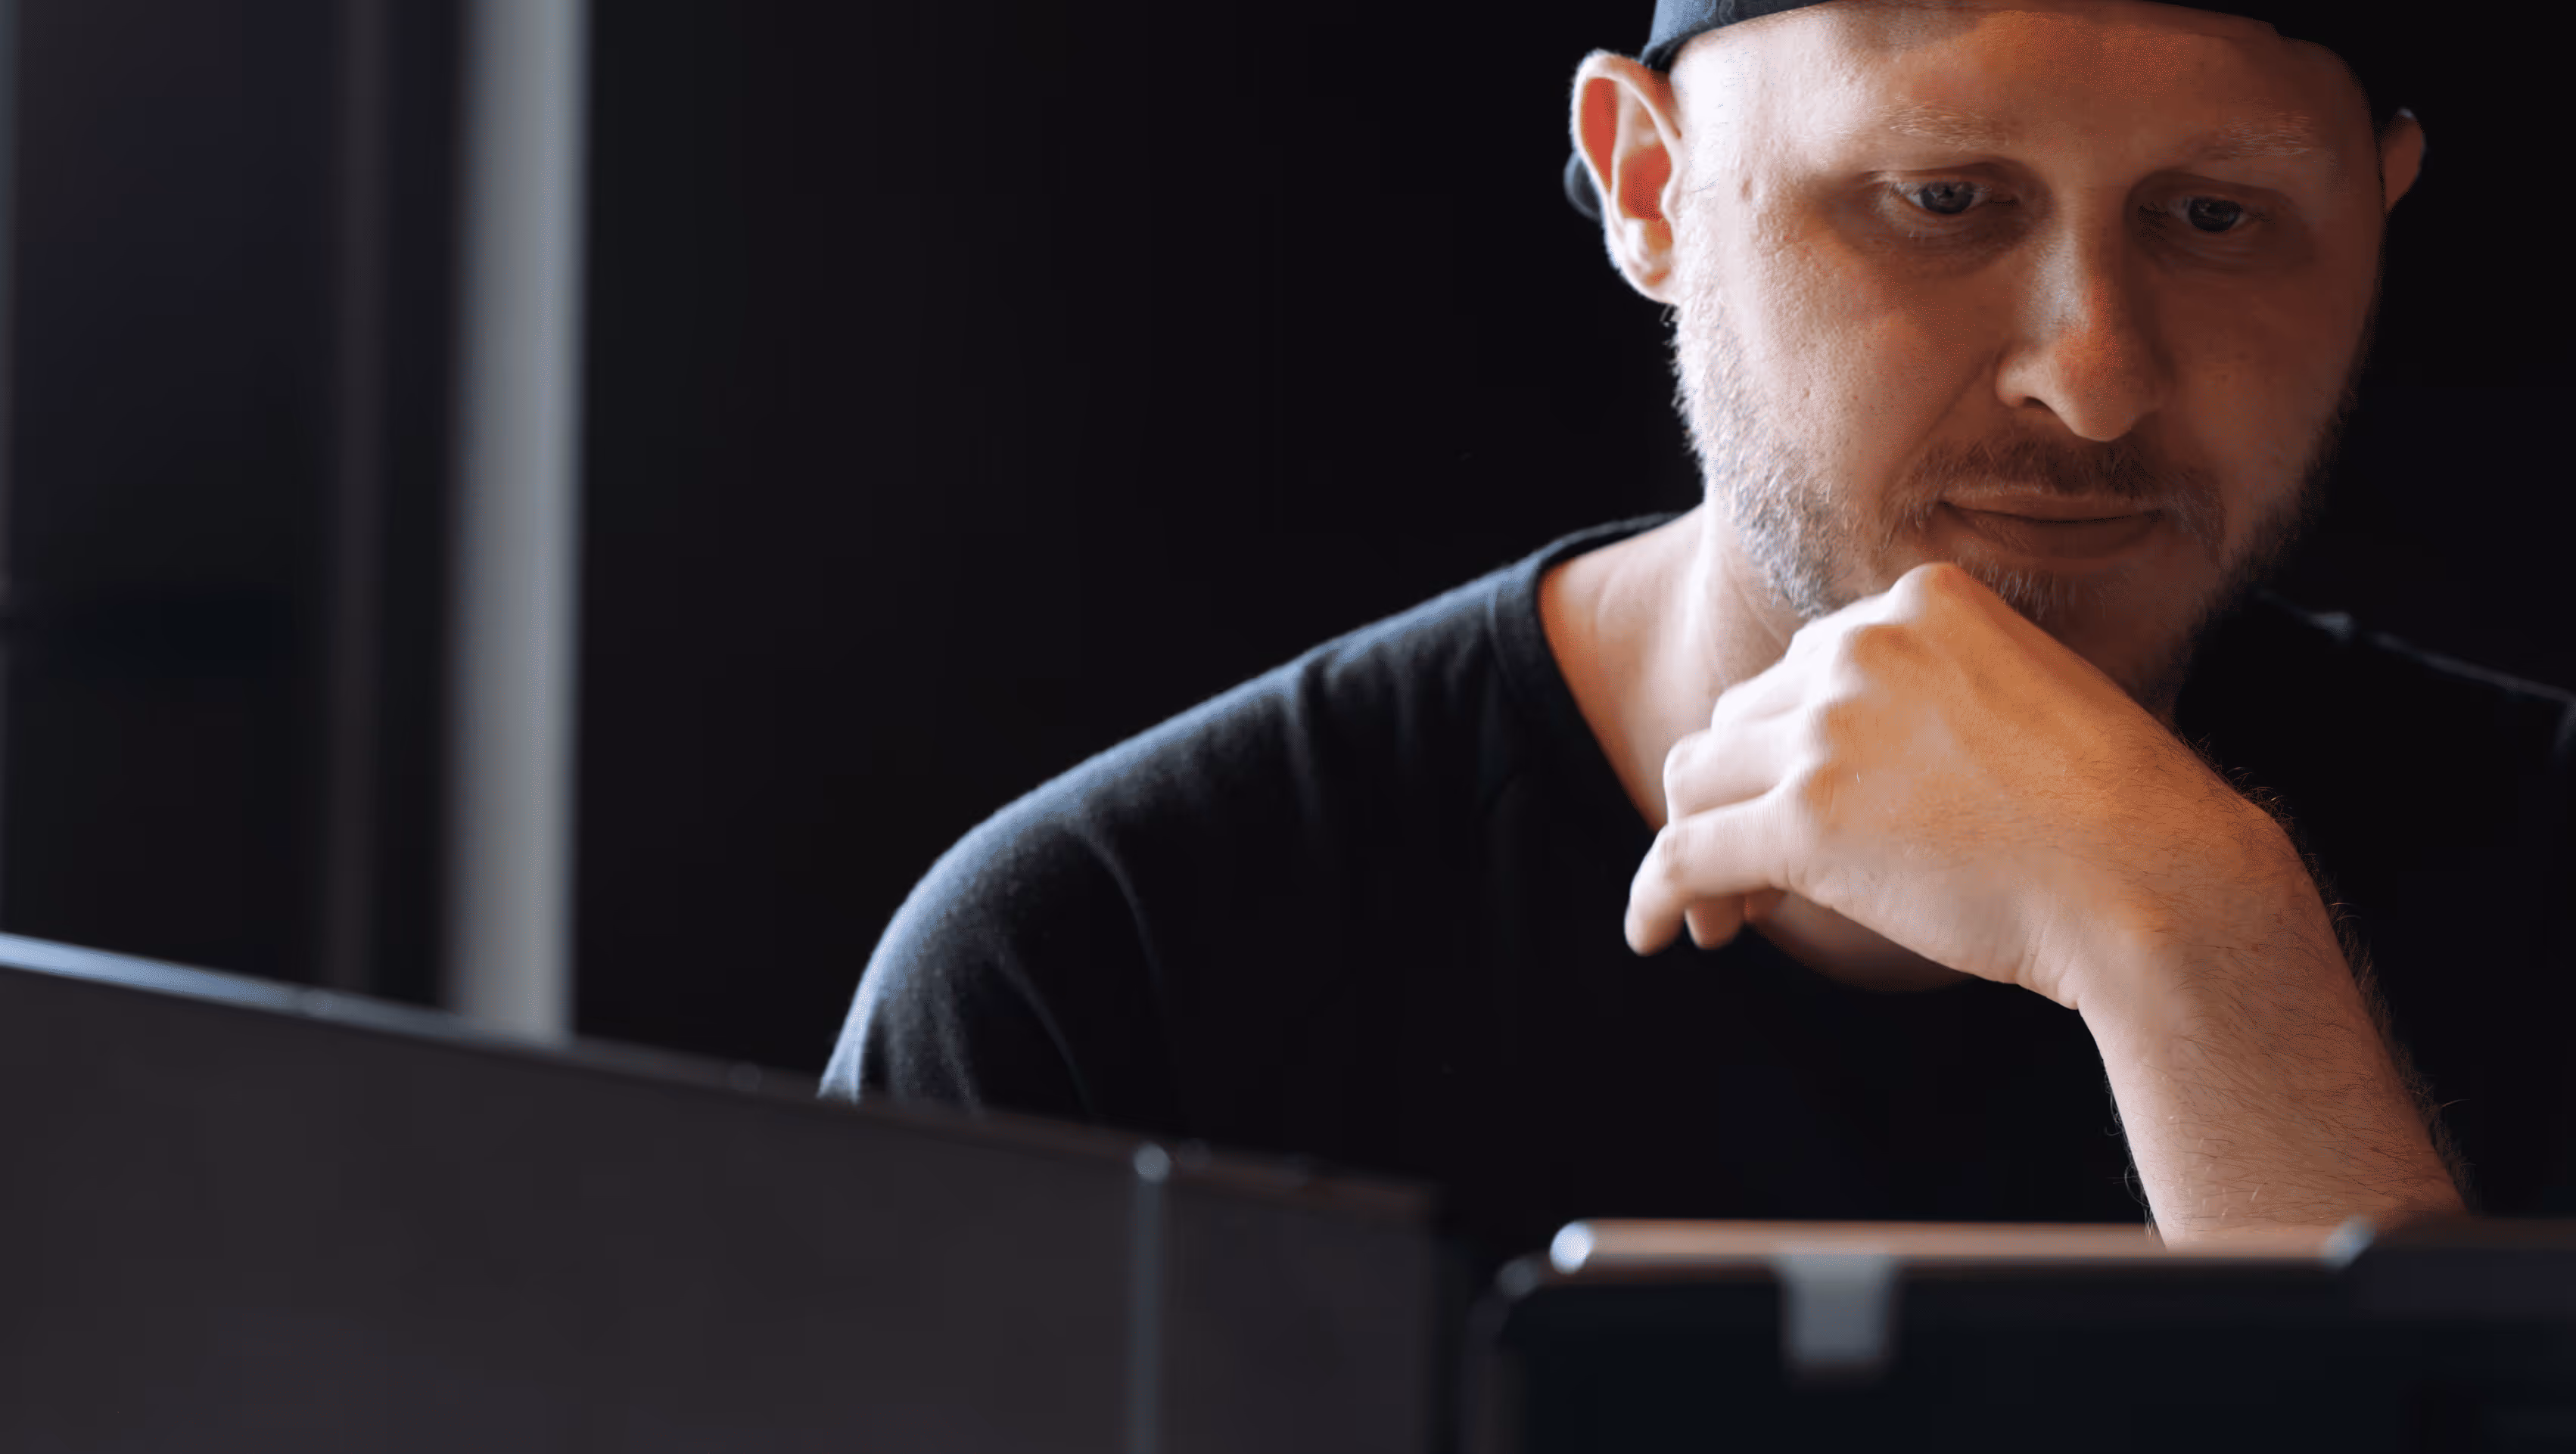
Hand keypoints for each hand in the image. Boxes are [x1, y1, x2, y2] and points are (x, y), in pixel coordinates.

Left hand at [1625, 561, 2294, 1010]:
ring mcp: (1829, 728)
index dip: (1789, 743)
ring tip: (1726, 913)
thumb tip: (1867, 762)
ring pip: (1696, 778)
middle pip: (1742, 716)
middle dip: (1742, 792)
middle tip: (1756, 874)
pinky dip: (1655, 894)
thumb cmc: (2122, 817)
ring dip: (1698, 843)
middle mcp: (1862, 644)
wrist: (2160, 879)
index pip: (1805, 665)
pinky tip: (1651, 935)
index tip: (1802, 804)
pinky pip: (1682, 852)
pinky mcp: (1804, 819)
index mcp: (1922, 601)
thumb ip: (1940, 699)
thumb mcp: (2032, 700)